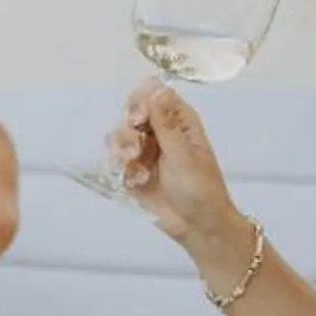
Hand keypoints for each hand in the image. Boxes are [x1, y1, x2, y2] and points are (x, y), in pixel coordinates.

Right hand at [111, 81, 236, 245]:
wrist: (197, 226)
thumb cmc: (199, 188)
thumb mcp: (183, 155)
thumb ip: (164, 123)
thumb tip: (156, 88)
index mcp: (179, 121)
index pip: (153, 94)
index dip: (142, 101)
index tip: (140, 118)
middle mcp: (161, 131)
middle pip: (131, 112)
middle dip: (128, 128)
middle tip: (136, 148)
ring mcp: (145, 151)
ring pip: (120, 134)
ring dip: (122, 148)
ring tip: (134, 165)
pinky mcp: (133, 171)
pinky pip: (116, 159)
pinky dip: (120, 167)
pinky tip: (134, 180)